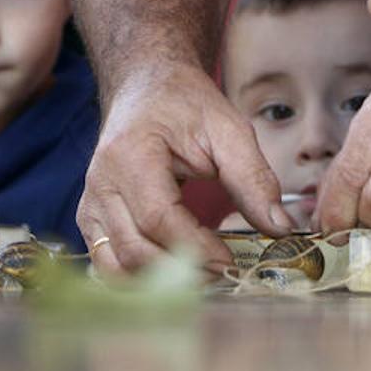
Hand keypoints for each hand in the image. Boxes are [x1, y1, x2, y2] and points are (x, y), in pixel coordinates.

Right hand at [76, 61, 295, 272]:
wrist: (147, 87)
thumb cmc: (185, 104)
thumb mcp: (228, 129)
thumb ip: (253, 178)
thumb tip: (280, 227)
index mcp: (129, 154)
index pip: (157, 218)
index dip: (195, 249)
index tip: (232, 262)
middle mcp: (100, 183)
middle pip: (133, 250)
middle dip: (181, 272)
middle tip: (224, 274)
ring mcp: (90, 204)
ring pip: (115, 267)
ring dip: (159, 283)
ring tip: (203, 277)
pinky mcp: (92, 220)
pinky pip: (108, 264)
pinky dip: (140, 278)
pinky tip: (176, 274)